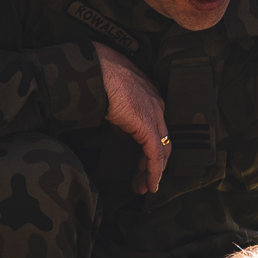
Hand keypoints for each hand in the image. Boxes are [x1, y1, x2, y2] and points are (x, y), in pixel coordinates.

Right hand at [95, 43, 168, 193]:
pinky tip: (150, 184)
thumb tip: (124, 132)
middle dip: (154, 164)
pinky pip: (154, 154)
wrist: (95, 70)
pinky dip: (153, 171)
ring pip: (161, 150)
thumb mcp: (114, 97)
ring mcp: (154, 115)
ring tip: (144, 187)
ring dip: (152, 172)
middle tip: (145, 182)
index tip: (142, 164)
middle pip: (162, 141)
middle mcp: (157, 106)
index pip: (157, 128)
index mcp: (150, 96)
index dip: (151, 149)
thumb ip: (123, 115)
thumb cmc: (99, 76)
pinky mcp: (147, 126)